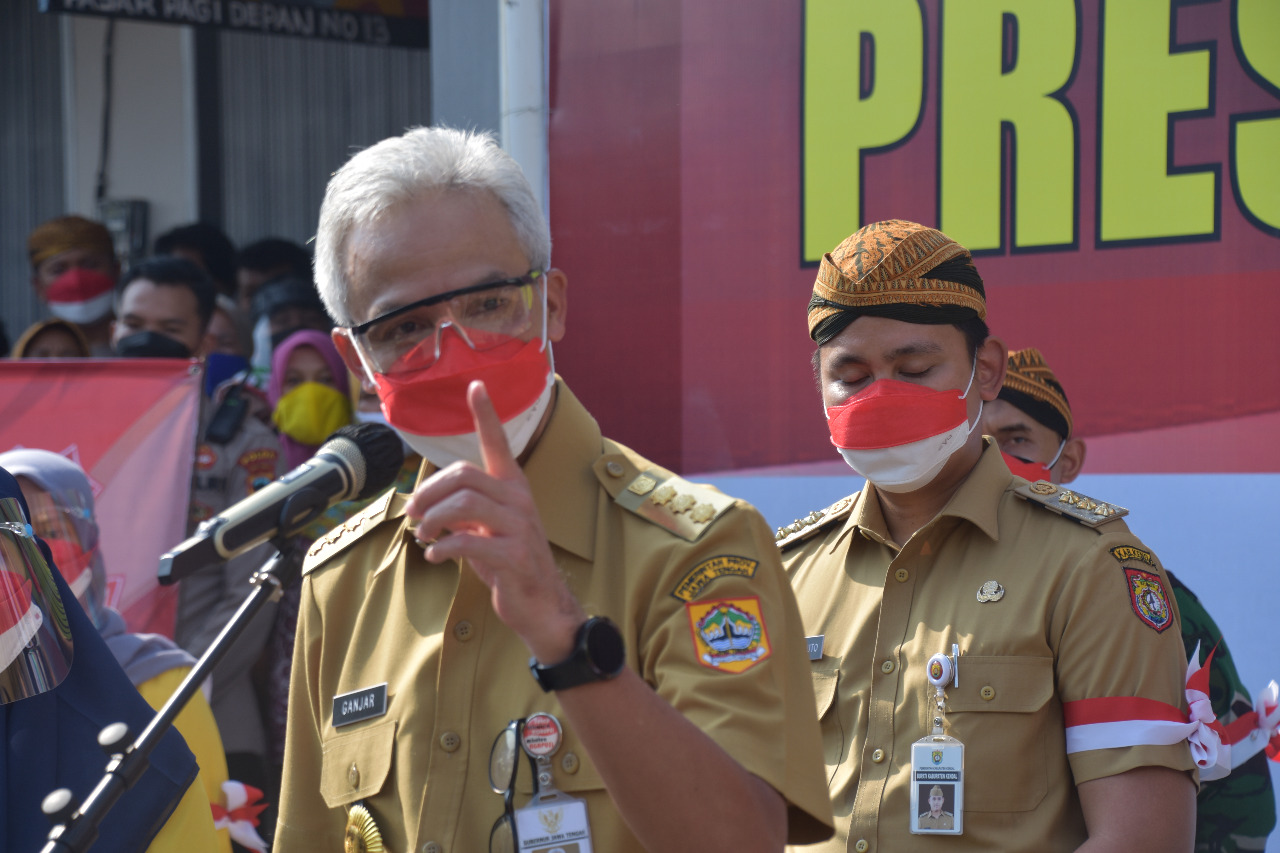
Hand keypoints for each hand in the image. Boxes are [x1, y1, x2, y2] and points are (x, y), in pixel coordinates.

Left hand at [404, 380, 583, 661]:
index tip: (476, 386)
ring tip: (423, 535)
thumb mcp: (484, 529)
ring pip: (464, 503)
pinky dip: (443, 548)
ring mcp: (520, 526)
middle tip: (415, 514)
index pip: (498, 443)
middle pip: (464, 474)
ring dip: (432, 519)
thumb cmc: (508, 562)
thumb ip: (460, 509)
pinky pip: (470, 541)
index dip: (486, 414)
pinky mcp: (515, 555)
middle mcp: (518, 499)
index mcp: (512, 487)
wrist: (540, 603)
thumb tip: (421, 503)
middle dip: (429, 492)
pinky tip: (435, 557)